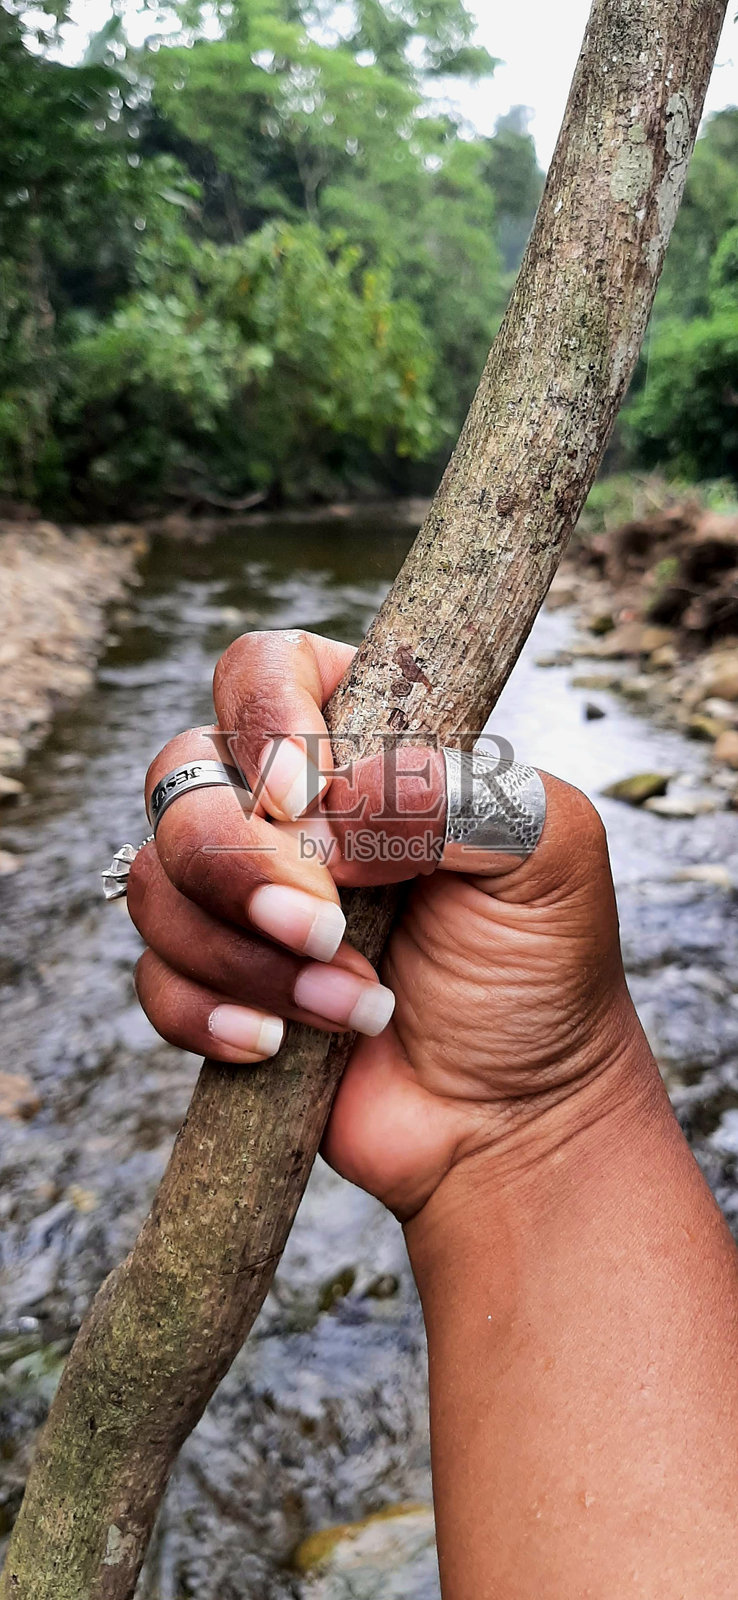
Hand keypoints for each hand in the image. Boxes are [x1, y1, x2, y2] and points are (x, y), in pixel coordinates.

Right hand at [128, 629, 648, 1219]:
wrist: (515, 1114)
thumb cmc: (540, 968)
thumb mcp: (549, 850)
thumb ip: (453, 791)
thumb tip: (331, 808)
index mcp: (361, 743)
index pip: (264, 668)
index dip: (261, 718)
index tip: (306, 798)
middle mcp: (286, 808)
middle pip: (180, 775)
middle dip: (240, 862)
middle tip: (328, 928)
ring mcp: (241, 895)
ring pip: (154, 880)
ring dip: (246, 952)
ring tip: (351, 1004)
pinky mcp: (215, 979)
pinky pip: (153, 976)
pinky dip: (209, 1011)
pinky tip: (279, 1045)